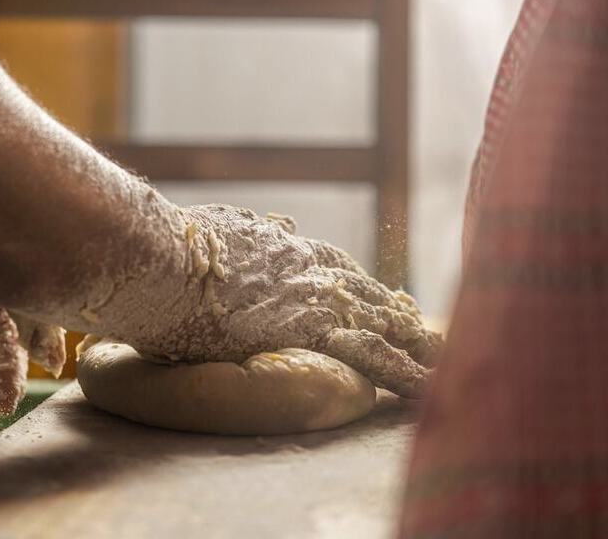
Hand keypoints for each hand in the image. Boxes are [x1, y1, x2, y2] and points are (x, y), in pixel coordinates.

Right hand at [74, 204, 441, 397]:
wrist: (162, 257)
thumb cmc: (170, 248)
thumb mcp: (218, 227)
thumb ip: (253, 227)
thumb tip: (277, 221)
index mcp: (285, 246)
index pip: (336, 267)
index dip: (360, 287)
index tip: (379, 299)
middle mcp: (310, 265)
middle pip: (367, 293)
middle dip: (396, 313)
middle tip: (423, 329)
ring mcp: (317, 293)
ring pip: (382, 320)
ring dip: (415, 342)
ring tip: (445, 358)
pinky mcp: (315, 326)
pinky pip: (374, 353)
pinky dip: (405, 370)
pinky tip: (431, 386)